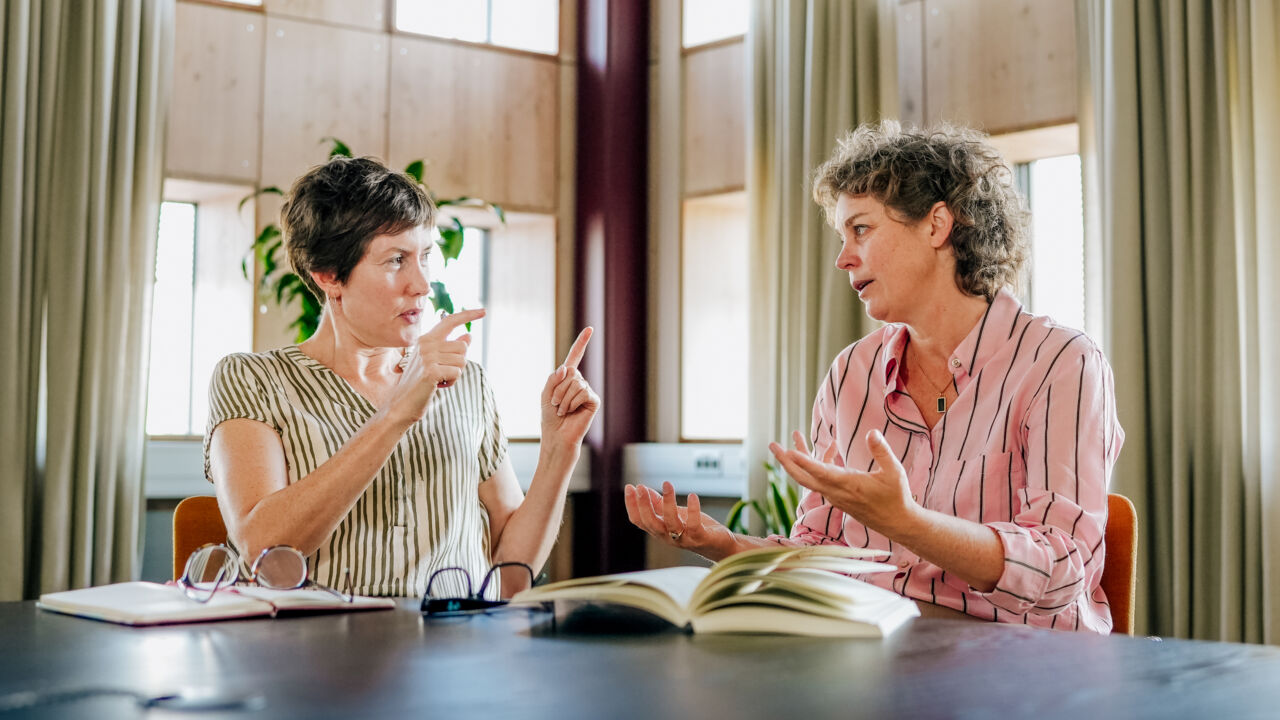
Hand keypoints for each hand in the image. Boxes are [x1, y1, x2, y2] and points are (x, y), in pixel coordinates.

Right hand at [387, 308, 485, 423]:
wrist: (402, 403)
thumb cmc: (421, 383)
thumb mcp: (437, 362)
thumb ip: (452, 348)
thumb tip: (469, 335)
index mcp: (426, 339)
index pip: (450, 321)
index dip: (468, 315)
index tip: (483, 311)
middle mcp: (426, 344)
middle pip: (462, 346)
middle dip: (458, 362)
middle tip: (442, 373)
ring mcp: (427, 357)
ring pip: (462, 360)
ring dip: (455, 373)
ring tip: (439, 379)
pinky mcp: (431, 371)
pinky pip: (457, 372)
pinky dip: (452, 381)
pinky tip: (439, 385)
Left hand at [540, 328, 599, 450]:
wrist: (557, 436)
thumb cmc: (550, 417)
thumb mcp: (545, 394)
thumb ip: (553, 378)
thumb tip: (567, 368)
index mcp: (567, 378)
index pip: (575, 357)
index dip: (582, 343)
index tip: (590, 328)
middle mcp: (579, 382)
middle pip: (570, 373)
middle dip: (558, 389)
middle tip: (556, 404)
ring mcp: (587, 391)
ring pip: (575, 384)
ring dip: (563, 398)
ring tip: (562, 410)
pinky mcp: (593, 400)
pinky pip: (583, 392)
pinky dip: (572, 402)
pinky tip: (571, 412)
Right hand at [623, 482, 736, 558]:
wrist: (720, 545)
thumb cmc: (695, 529)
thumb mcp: (674, 514)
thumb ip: (658, 504)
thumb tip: (642, 488)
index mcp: (659, 531)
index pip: (639, 521)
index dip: (632, 505)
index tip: (630, 487)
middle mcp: (668, 537)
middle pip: (651, 523)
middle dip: (643, 505)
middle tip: (641, 487)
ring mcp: (684, 539)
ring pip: (671, 523)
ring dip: (668, 503)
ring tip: (667, 484)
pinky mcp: (700, 537)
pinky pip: (694, 525)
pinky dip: (693, 510)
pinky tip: (692, 495)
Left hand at [768, 429, 917, 537]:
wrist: (897, 522)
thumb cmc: (896, 497)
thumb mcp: (894, 472)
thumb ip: (881, 451)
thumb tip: (871, 432)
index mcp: (847, 485)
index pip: (820, 473)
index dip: (803, 462)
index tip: (789, 451)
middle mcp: (836, 492)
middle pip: (803, 477)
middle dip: (786, 461)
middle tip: (772, 445)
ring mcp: (835, 495)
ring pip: (810, 476)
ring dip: (801, 457)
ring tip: (796, 435)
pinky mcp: (837, 496)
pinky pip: (822, 478)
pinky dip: (820, 462)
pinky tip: (831, 448)